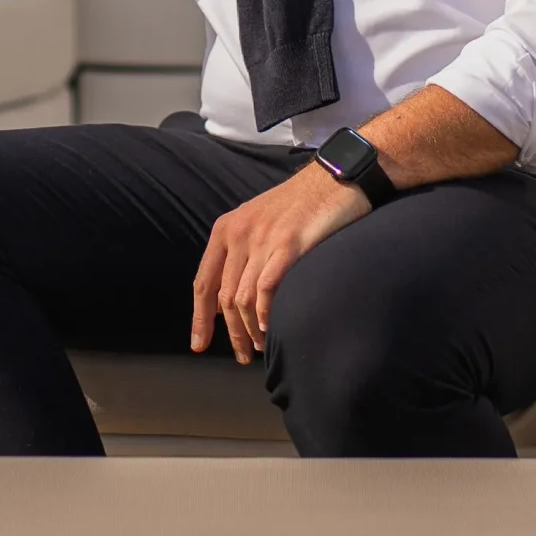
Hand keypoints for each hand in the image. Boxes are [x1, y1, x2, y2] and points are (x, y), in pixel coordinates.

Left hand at [190, 165, 370, 364]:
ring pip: (242, 298)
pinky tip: (270, 328)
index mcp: (226, 229)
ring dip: (249, 329)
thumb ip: (241, 254)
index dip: (200, 318)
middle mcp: (239, 233)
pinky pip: (266, 288)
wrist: (335, 178)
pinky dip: (265, 314)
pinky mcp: (289, 244)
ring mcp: (263, 238)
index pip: (203, 282)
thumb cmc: (300, 204)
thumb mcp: (258, 221)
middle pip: (224, 297)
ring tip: (261, 346)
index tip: (199, 345)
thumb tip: (229, 300)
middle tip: (242, 356)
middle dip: (230, 332)